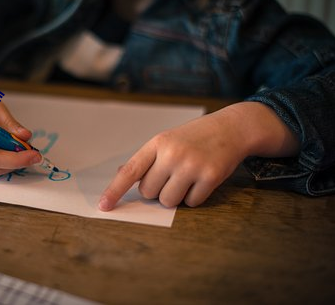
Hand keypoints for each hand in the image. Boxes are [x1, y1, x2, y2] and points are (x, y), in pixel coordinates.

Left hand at [98, 102, 299, 209]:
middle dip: (157, 190)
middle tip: (171, 175)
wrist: (230, 128)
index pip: (130, 172)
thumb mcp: (166, 140)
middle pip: (149, 193)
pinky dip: (194, 197)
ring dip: (175, 196)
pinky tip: (201, 180)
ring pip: (168, 201)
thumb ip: (145, 159)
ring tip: (186, 178)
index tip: (103, 206)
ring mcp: (191, 165)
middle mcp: (172, 153)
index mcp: (156, 143)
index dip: (114, 190)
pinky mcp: (210, 176)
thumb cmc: (192, 137)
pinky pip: (191, 203)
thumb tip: (120, 175)